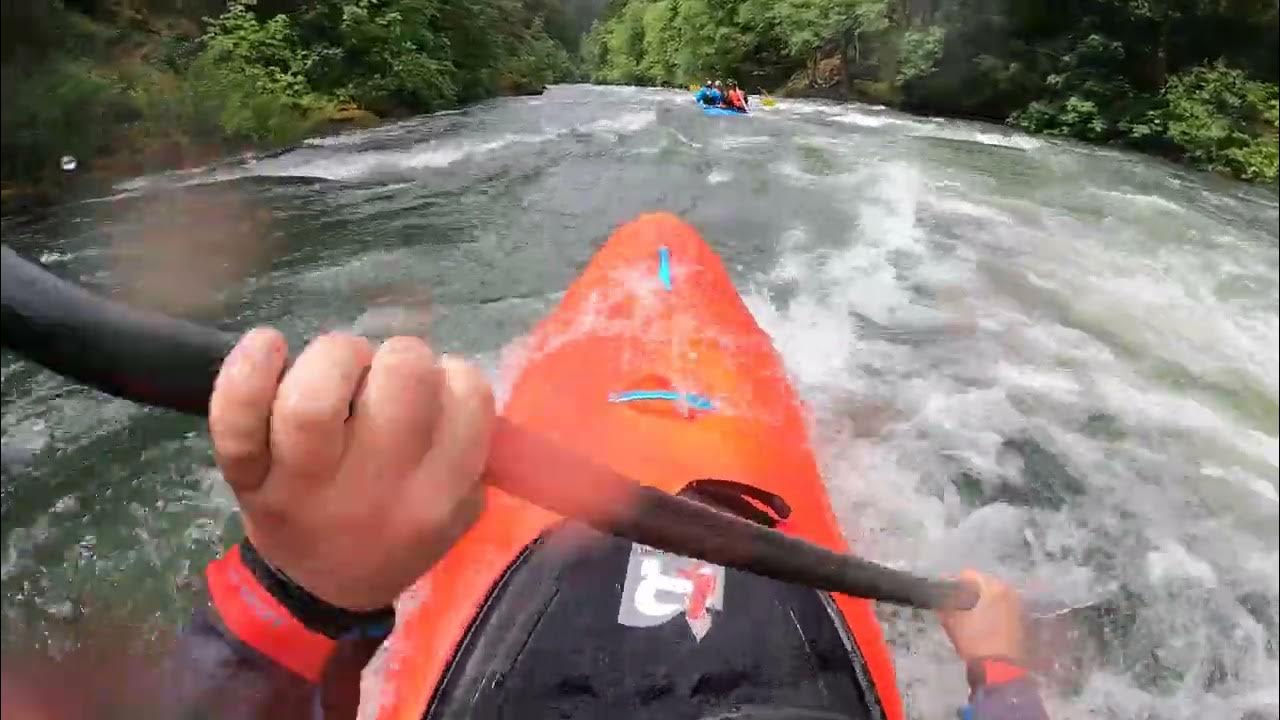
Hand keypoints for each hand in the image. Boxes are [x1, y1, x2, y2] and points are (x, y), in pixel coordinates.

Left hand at [208, 328, 494, 609]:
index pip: (467, 394)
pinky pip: (237, 417)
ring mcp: (303, 483)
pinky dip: (248, 370)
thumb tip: (452, 376)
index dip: (452, 378)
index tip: (436, 399)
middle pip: (403, 375)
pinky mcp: (248, 475)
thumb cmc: (396, 529)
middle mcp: (376, 488)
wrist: (321, 589)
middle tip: (386, 385)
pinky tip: (269, 344)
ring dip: (337, 357)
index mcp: (438, 494)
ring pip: (315, 396)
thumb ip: (470, 447)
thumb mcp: (458, 507)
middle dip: (400, 358)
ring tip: (340, 373)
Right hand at [938, 570, 1025, 661]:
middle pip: (983, 584)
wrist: (1000, 670)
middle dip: (969, 593)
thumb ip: (943, 604)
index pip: (968, 575)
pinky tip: (983, 625)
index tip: (944, 596)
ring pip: (994, 597)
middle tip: (956, 606)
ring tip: (969, 616)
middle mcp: (1009, 591)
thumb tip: (937, 596)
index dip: (953, 584)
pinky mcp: (1022, 620)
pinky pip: (1003, 608)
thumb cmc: (975, 641)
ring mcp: (1018, 606)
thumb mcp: (952, 621)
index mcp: (993, 586)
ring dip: (982, 602)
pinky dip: (992, 612)